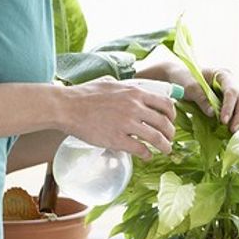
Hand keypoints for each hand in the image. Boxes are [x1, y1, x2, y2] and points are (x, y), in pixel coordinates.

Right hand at [60, 76, 175, 160]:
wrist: (67, 107)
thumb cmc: (85, 94)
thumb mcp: (111, 82)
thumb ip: (126, 86)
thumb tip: (135, 87)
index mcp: (135, 92)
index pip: (165, 103)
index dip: (172, 114)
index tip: (171, 121)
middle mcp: (135, 107)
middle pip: (164, 122)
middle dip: (170, 133)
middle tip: (170, 139)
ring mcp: (126, 124)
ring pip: (156, 138)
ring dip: (165, 146)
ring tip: (166, 150)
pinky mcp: (116, 139)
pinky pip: (140, 149)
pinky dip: (147, 154)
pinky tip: (147, 156)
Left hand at [136, 61, 238, 131]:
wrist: (179, 77)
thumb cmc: (184, 78)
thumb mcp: (190, 87)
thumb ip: (201, 99)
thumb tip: (213, 114)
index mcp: (223, 75)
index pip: (232, 91)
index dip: (229, 106)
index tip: (224, 120)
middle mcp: (231, 83)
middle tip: (232, 130)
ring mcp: (231, 93)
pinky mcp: (229, 103)